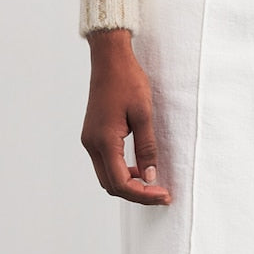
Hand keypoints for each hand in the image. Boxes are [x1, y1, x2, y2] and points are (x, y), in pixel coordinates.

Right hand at [81, 28, 171, 204]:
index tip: (164, 195)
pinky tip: (138, 167)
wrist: (110, 59)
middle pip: (111, 185)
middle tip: (161, 193)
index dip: (143, 194)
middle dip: (136, 194)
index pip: (121, 183)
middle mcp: (91, 144)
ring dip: (127, 184)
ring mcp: (89, 139)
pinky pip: (105, 162)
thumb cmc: (128, 81)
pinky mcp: (92, 134)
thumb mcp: (144, 113)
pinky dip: (121, 171)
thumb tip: (150, 177)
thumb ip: (147, 147)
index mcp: (104, 141)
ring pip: (106, 176)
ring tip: (152, 182)